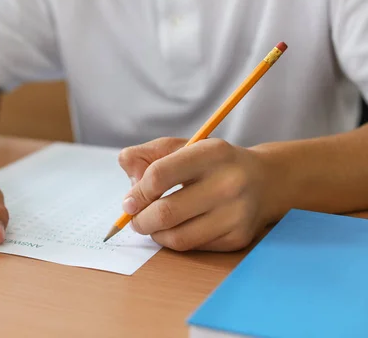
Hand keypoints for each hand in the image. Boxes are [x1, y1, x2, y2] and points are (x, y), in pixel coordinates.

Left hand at [118, 137, 274, 251]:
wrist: (264, 181)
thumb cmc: (212, 163)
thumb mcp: (182, 147)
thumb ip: (147, 155)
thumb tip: (129, 179)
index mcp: (211, 153)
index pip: (159, 175)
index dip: (137, 192)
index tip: (129, 201)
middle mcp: (228, 183)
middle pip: (166, 212)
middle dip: (140, 220)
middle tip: (135, 219)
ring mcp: (236, 213)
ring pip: (178, 237)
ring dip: (156, 234)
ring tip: (153, 224)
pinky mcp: (239, 237)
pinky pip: (193, 247)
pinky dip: (176, 241)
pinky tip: (176, 228)